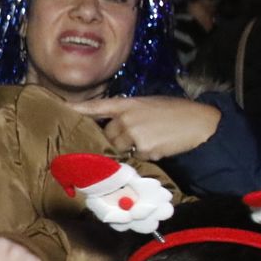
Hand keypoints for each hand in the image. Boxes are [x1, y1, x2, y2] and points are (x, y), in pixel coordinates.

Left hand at [68, 96, 220, 160]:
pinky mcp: (143, 149)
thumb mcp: (149, 104)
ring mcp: (133, 134)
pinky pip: (134, 157)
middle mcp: (126, 118)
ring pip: (118, 148)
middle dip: (116, 139)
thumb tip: (113, 127)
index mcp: (127, 103)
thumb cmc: (176, 112)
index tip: (61, 108)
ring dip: (128, 149)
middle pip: (107, 135)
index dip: (78, 108)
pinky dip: (143, 155)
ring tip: (150, 140)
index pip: (97, 106)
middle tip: (136, 136)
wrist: (199, 123)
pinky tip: (158, 146)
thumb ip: (128, 113)